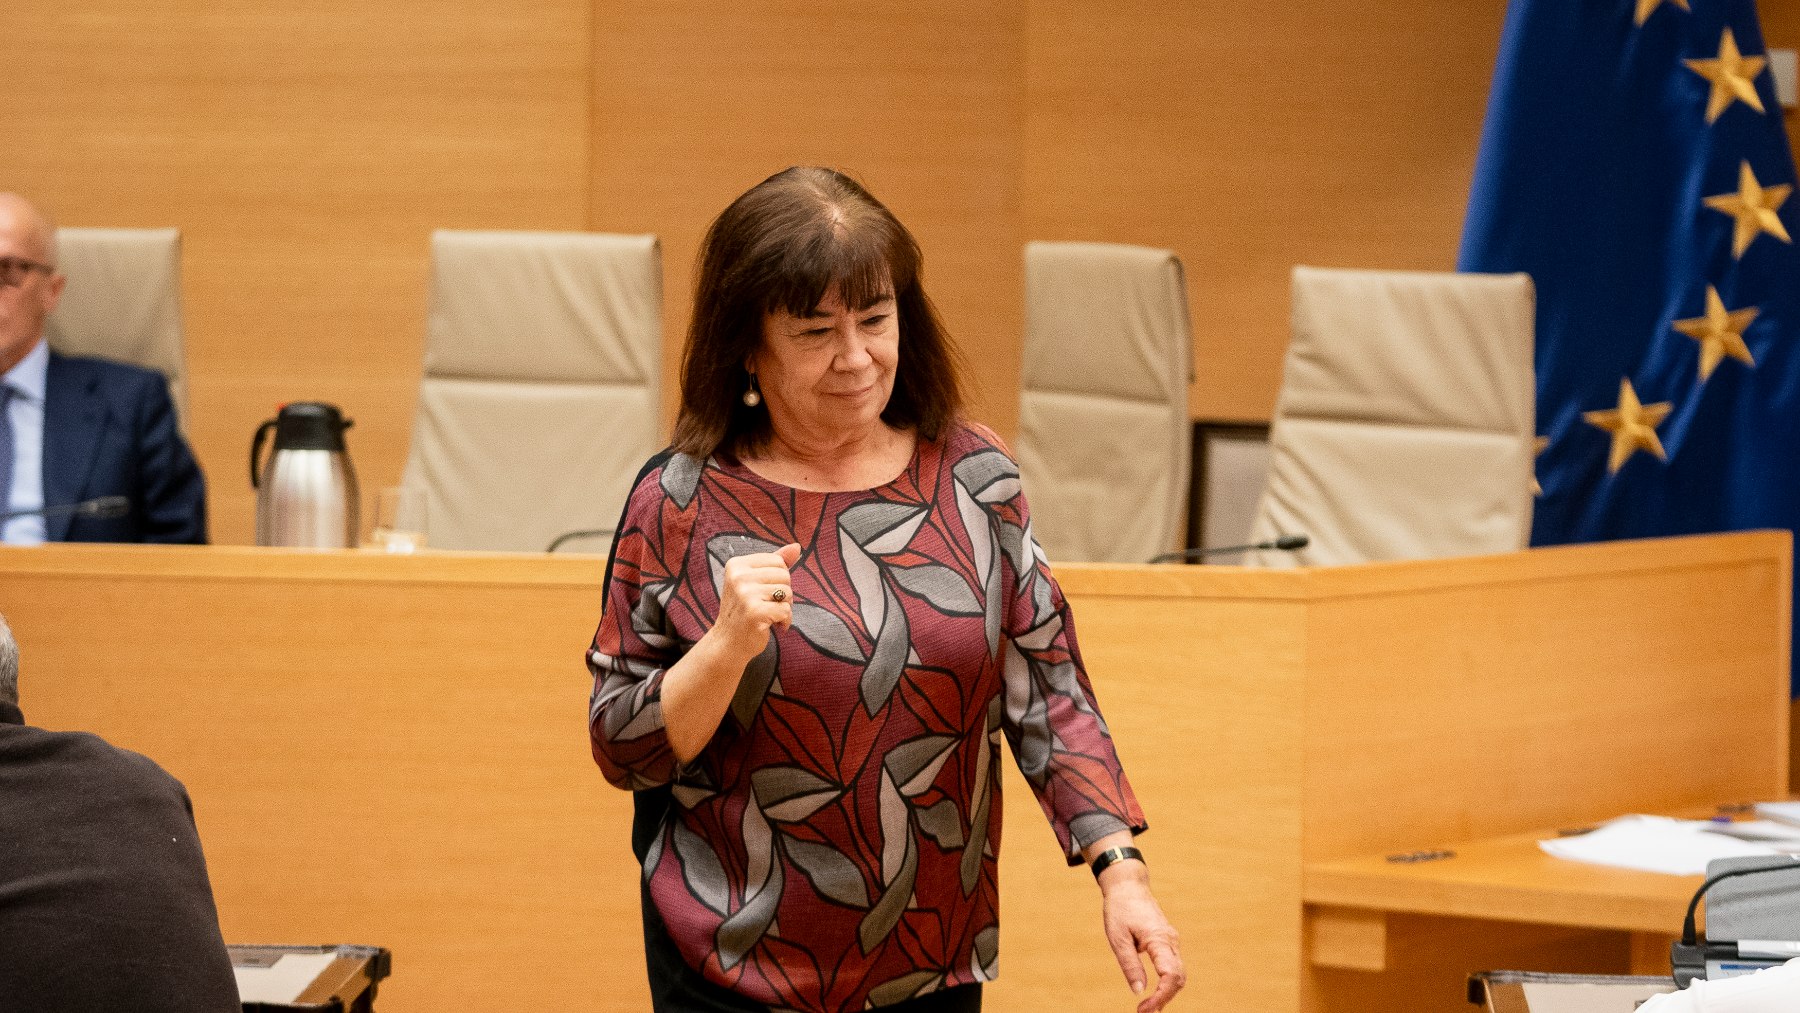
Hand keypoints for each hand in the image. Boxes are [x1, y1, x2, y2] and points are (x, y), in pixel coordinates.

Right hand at [711, 543, 800, 658]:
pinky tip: (771, 626)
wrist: (728, 643)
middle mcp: (738, 576)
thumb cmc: (744, 611)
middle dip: (783, 594)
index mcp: (737, 564)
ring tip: (768, 615)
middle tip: (767, 605)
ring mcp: (745, 594)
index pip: (778, 561)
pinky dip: (784, 621)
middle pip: (785, 575)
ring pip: (787, 593)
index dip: (779, 579)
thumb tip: (797, 546)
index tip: (764, 592)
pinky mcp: (754, 612)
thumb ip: (775, 562)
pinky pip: (786, 610)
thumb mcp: (755, 582)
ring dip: (784, 608)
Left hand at [1099, 863, 1184, 1011]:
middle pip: (1179, 978)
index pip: (1170, 975)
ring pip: (1178, 973)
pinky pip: (1173, 966)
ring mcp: (1171, 941)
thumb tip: (1139, 991)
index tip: (1144, 1008)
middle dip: (1164, 999)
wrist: (1128, 886)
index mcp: (1159, 939)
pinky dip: (1166, 983)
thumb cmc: (1120, 908)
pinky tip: (1153, 994)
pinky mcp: (1167, 941)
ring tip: (1148, 1008)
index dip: (1161, 996)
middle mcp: (1170, 941)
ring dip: (1166, 993)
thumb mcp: (1118, 938)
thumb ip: (1129, 965)